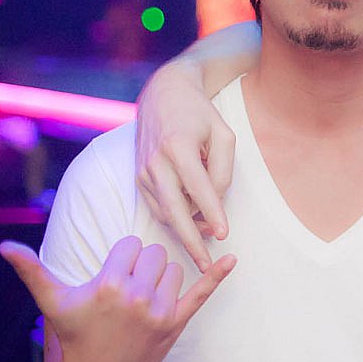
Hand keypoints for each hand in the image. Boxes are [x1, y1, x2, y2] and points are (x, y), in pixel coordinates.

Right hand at [0, 237, 235, 361]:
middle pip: (155, 253)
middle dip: (142, 267)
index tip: (111, 278)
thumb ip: (32, 270)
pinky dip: (218, 275)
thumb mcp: (53, 302)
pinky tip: (233, 259)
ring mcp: (159, 310)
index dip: (121, 259)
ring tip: (140, 302)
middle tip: (126, 292)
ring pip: (174, 268)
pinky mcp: (177, 323)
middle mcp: (137, 295)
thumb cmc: (75, 336)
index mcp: (109, 283)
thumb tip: (4, 245)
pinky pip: (202, 292)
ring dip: (161, 279)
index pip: (130, 245)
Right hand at [136, 60, 235, 270]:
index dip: (213, 213)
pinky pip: (157, 207)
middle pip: (174, 210)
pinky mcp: (138, 178)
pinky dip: (174, 219)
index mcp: (179, 147)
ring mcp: (143, 171)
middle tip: (207, 265)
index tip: (224, 234)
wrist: (164, 96)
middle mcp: (156, 162)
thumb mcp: (224, 135)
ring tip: (209, 241)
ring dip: (185, 230)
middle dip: (190, 241)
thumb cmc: (200, 116)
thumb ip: (223, 170)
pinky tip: (193, 225)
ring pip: (165, 212)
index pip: (199, 187)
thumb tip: (214, 204)